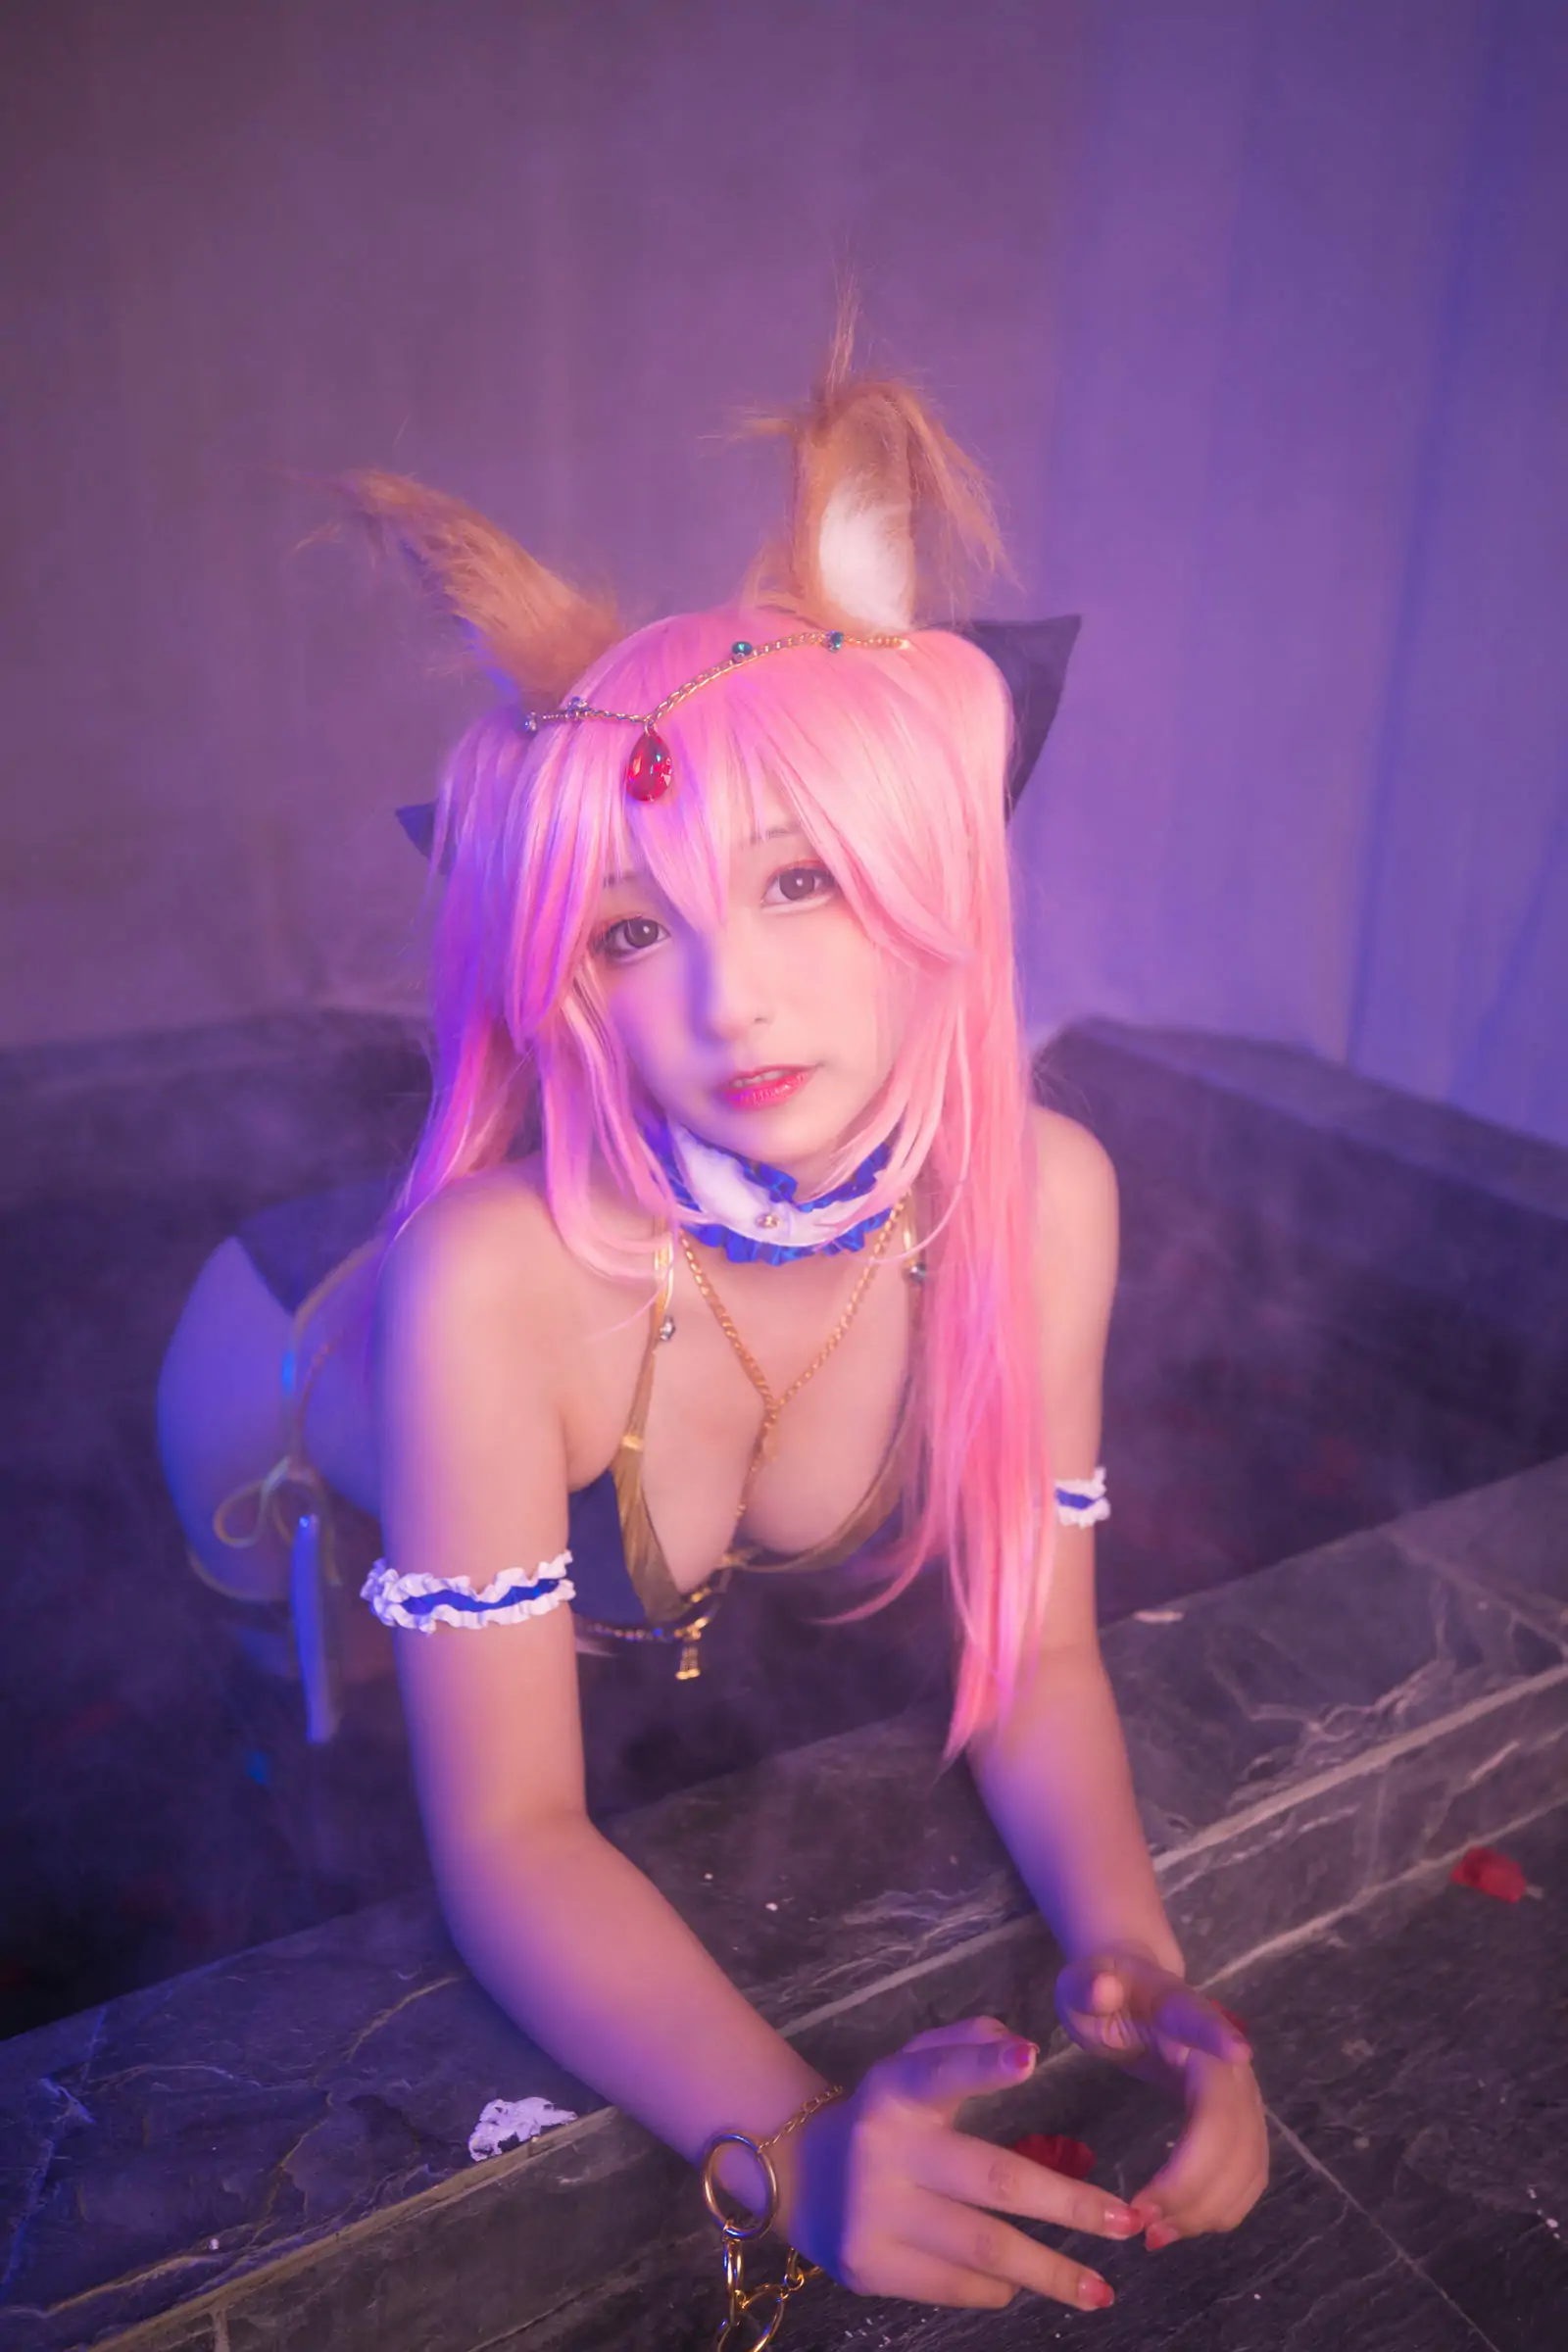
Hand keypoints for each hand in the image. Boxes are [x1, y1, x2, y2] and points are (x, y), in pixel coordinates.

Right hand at [779, 2015, 1139, 2311]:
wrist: (803, 2180)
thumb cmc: (886, 2116)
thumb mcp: (912, 2065)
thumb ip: (966, 2044)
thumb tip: (1022, 2047)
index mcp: (896, 2090)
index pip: (943, 2072)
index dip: (985, 2064)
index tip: (1031, 2058)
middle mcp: (884, 2150)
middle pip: (992, 2179)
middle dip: (1068, 2204)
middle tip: (1126, 2221)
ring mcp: (876, 2214)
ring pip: (983, 2247)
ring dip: (1051, 2271)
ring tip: (1101, 2289)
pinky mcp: (872, 2268)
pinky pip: (957, 2285)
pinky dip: (1000, 2286)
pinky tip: (1026, 2283)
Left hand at [1055, 1946, 1268, 2248]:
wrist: (1137, 1992)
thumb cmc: (1105, 1992)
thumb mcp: (1083, 1984)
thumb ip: (1088, 1986)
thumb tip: (1102, 1986)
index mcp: (1184, 2013)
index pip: (1206, 2024)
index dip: (1221, 2038)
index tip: (1240, 2053)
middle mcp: (1226, 2058)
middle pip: (1229, 2124)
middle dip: (1191, 2182)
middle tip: (1140, 2222)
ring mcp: (1242, 2093)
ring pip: (1247, 2161)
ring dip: (1207, 2207)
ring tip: (1154, 2233)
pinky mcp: (1242, 2124)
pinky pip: (1247, 2176)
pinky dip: (1219, 2209)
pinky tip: (1178, 2226)